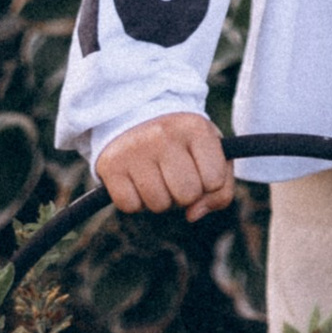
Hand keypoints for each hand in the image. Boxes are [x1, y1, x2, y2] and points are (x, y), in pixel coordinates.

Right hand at [95, 112, 233, 219]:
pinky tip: (136, 180)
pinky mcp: (111, 165)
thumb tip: (193, 215)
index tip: (199, 168)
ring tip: (156, 175)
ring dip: (160, 199)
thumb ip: (220, 190)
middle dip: (184, 195)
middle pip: (187, 195)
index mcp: (196, 128)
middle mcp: (165, 134)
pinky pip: (130, 206)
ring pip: (158, 204)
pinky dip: (135, 201)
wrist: (136, 117)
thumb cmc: (183, 144)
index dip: (208, 183)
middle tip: (175, 176)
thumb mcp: (211, 154)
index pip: (214, 181)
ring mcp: (135, 149)